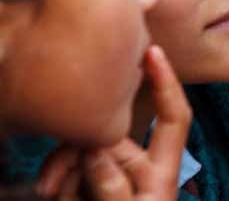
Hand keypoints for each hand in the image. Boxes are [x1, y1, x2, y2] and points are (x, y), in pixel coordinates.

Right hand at [35, 46, 191, 199]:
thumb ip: (114, 186)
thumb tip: (95, 148)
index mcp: (161, 172)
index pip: (174, 116)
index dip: (167, 82)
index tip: (152, 51)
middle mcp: (138, 168)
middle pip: (114, 132)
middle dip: (82, 145)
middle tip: (52, 184)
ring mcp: (112, 177)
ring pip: (85, 149)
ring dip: (63, 166)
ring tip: (48, 194)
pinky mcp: (86, 188)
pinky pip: (70, 170)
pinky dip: (57, 179)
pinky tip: (46, 194)